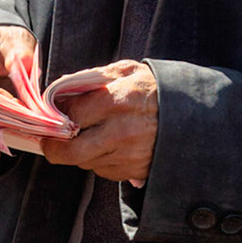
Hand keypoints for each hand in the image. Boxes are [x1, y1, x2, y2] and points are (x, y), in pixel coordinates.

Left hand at [41, 61, 158, 187]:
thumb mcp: (126, 71)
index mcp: (115, 102)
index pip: (70, 116)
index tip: (50, 116)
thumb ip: (92, 78)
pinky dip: (99, 160)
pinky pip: (103, 171)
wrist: (191, 113)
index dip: (54, 117)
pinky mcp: (134, 171)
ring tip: (91, 135)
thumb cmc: (153, 89)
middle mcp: (120, 132)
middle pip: (70, 152)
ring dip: (80, 152)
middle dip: (55, 149)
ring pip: (85, 163)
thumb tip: (60, 91)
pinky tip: (110, 146)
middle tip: (52, 142)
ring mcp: (128, 155)